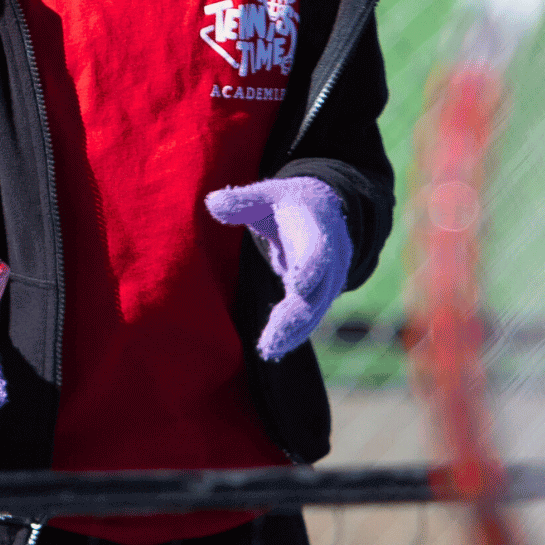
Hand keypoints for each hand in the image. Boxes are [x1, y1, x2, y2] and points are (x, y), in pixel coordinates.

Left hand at [205, 176, 352, 360]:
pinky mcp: (321, 295)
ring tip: (268, 349)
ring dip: (293, 331)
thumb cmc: (288, 203)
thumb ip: (242, 201)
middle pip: (318, 290)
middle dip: (296, 314)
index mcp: (318, 227)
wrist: (325, 213)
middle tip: (273, 337)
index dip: (310, 267)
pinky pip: (310, 318)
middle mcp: (331, 257)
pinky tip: (273, 349)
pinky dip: (294, 334)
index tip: (297, 285)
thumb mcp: (267, 194)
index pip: (318, 249)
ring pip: (315, 310)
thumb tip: (212, 202)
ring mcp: (330, 279)